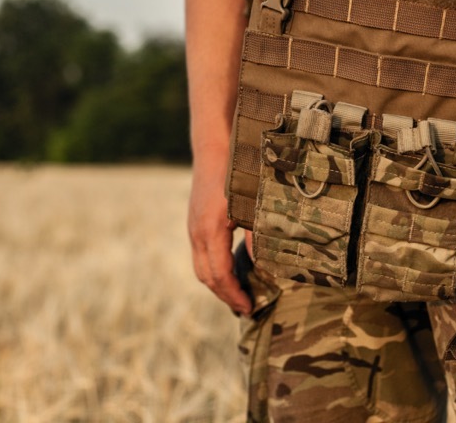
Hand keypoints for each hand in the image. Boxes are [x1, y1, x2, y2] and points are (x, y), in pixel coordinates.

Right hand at [187, 152, 252, 314]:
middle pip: (206, 277)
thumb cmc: (236, 174)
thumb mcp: (251, 205)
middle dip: (225, 295)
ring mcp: (193, 228)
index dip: (234, 295)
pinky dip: (213, 270)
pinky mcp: (194, 223)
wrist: (213, 148)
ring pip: (200, 267)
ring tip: (238, 295)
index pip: (219, 276)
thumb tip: (263, 266)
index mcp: (211, 231)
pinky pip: (200, 255)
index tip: (249, 307)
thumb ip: (257, 236)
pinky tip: (230, 271)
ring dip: (218, 285)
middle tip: (246, 308)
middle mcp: (197, 233)